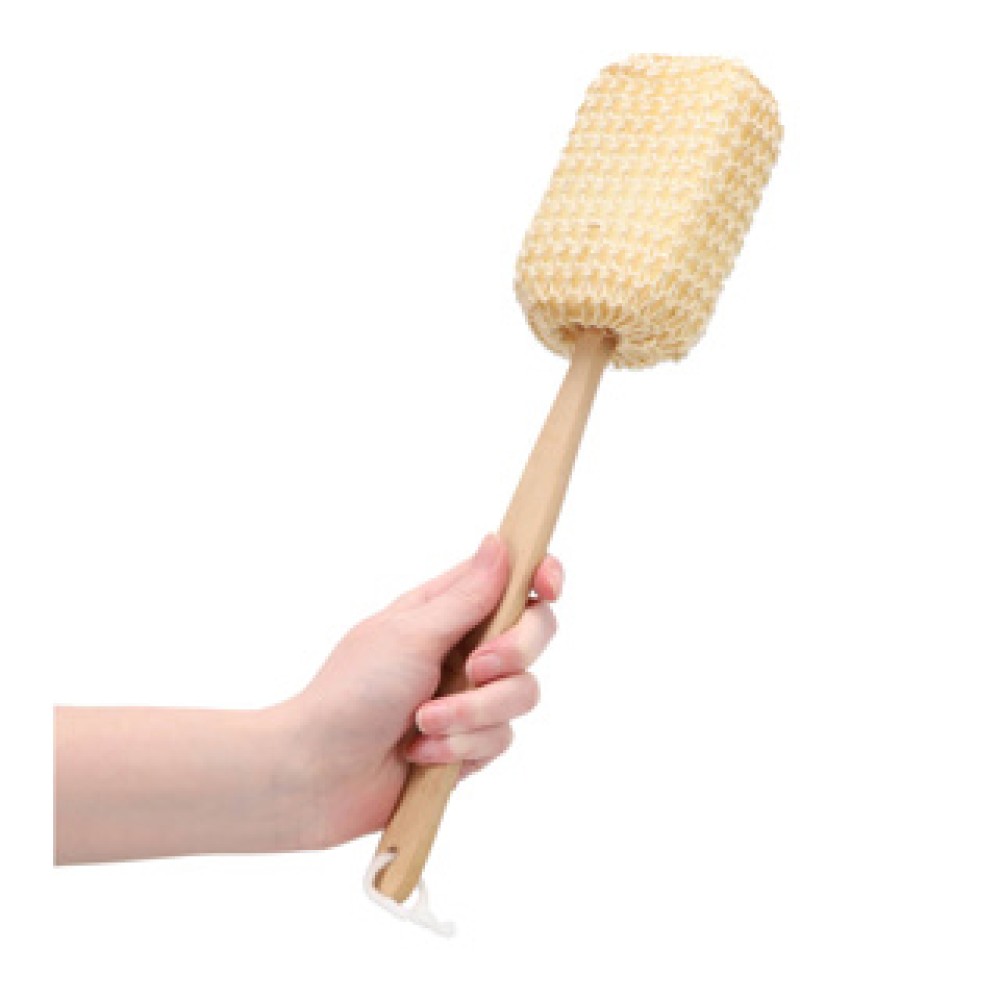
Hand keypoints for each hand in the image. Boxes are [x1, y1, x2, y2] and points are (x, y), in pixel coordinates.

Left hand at [285, 534, 562, 849]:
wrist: (320, 775)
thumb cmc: (350, 693)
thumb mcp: (410, 634)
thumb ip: (467, 596)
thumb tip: (498, 542)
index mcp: (447, 610)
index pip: (513, 580)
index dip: (541, 577)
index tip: (546, 587)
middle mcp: (465, 648)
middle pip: (534, 635)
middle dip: (512, 655)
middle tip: (474, 668)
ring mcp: (470, 697)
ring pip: (523, 694)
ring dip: (472, 713)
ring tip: (423, 722)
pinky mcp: (470, 742)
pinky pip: (501, 739)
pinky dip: (460, 746)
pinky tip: (421, 752)